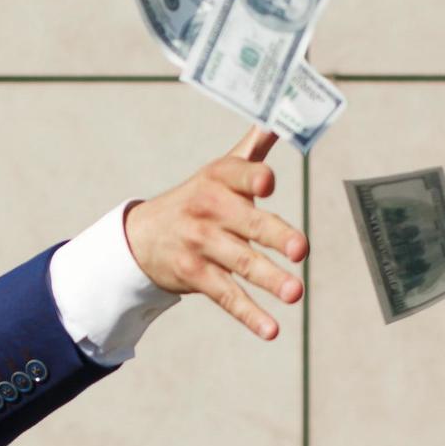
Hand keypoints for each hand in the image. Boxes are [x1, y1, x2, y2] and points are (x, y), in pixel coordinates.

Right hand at [122, 127, 308, 339]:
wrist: (143, 236)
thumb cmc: (199, 199)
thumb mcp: (222, 171)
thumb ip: (254, 149)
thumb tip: (281, 116)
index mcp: (220, 178)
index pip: (239, 175)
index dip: (253, 178)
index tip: (268, 184)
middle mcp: (209, 209)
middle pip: (249, 224)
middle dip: (275, 235)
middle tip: (301, 250)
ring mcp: (200, 244)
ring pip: (240, 263)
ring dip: (268, 279)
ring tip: (295, 293)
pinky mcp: (195, 275)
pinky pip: (226, 296)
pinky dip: (249, 314)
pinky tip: (271, 329)